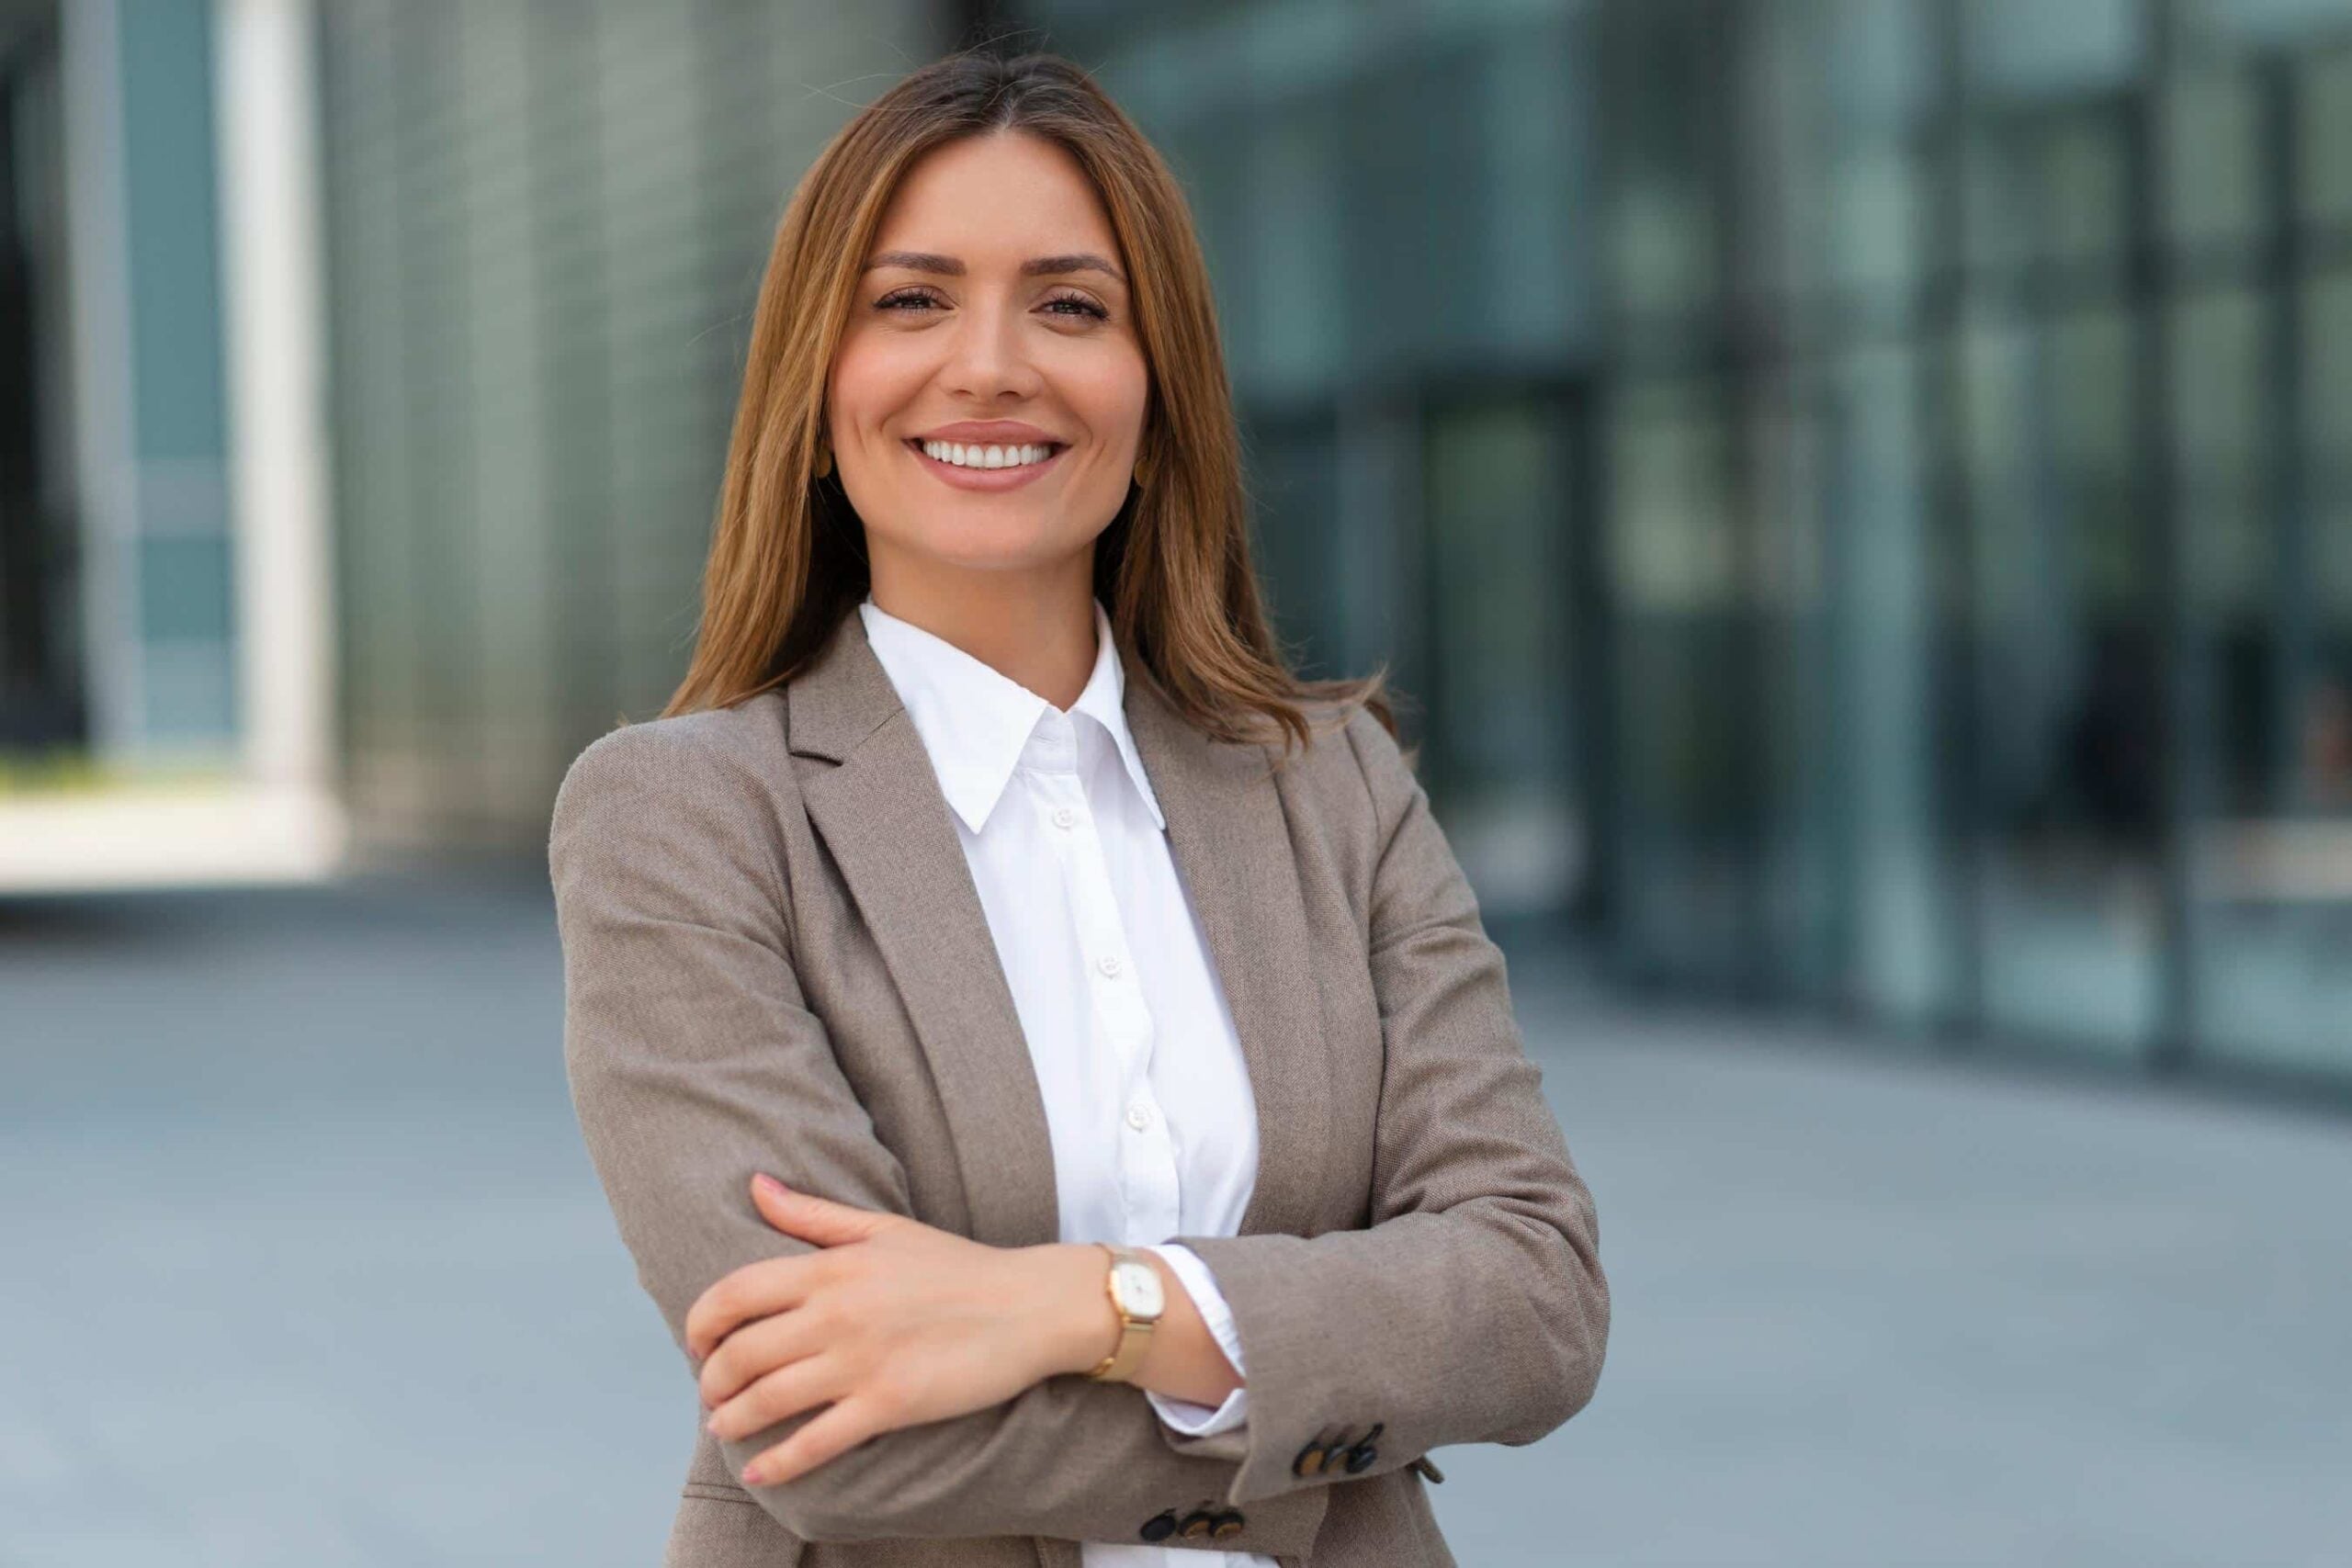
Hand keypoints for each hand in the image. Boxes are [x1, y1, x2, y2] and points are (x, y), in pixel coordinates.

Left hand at [685, 1173, 1079, 1487]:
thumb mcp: (883, 1228)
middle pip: (741, 1353)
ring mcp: (861, 1361)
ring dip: (732, 1419)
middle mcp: (836, 1313)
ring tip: (724, 1426)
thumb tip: (756, 1185)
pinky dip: (778, 1461)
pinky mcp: (888, 1404)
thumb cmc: (957, 1265)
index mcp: (831, 1267)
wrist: (1028, 1305)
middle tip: (710, 1392)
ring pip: (767, 1399)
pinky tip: (758, 1470)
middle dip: (711, 1379)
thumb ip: (813, 1214)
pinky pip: (816, 1441)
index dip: (699, 1322)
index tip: (696, 1341)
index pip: (734, 1293)